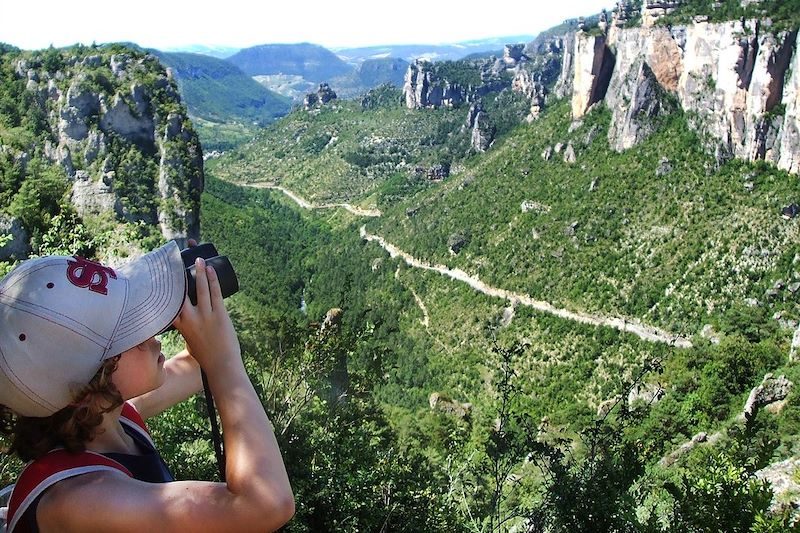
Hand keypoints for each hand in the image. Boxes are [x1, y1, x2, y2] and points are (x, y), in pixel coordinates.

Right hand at [172, 257, 240, 372]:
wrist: (221, 365)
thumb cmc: (205, 354)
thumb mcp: (189, 340)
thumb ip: (185, 327)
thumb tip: (183, 317)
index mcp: (180, 325)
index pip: (168, 303)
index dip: (164, 289)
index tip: (160, 277)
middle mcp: (190, 318)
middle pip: (182, 292)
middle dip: (180, 275)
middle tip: (177, 261)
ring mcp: (205, 315)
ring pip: (200, 289)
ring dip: (200, 271)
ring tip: (199, 259)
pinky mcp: (219, 314)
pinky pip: (215, 292)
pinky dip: (213, 279)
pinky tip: (211, 269)